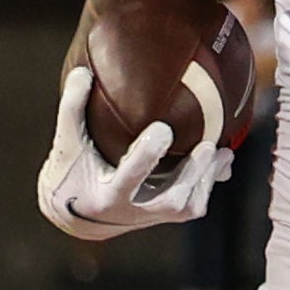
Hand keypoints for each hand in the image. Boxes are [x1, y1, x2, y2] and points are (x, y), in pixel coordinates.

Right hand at [38, 65, 220, 241]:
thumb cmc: (70, 172)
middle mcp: (131, 212)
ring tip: (221, 151)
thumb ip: (73, 108)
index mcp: (106, 196)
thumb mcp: (68, 142)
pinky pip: (192, 207)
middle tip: (208, 146)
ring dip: (205, 179)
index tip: (163, 128)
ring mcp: (151, 217)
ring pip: (186, 207)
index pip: (129, 177)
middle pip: (169, 200)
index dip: (147, 156)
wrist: (77, 215)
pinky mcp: (164, 217)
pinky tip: (221, 161)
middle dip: (190, 174)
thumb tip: (84, 72)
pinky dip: (208, 184)